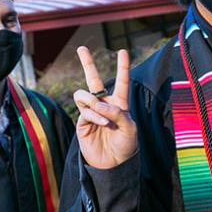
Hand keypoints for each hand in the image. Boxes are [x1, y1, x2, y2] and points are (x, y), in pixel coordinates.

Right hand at [73, 47, 137, 169]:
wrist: (113, 164)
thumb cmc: (125, 145)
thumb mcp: (129, 128)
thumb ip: (117, 113)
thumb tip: (98, 103)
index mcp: (119, 103)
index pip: (121, 82)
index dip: (122, 67)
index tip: (122, 51)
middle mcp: (104, 104)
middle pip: (94, 79)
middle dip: (87, 63)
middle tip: (81, 48)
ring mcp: (91, 112)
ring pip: (84, 94)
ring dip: (93, 100)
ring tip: (101, 112)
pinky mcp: (82, 122)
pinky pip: (84, 110)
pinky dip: (94, 115)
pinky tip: (102, 123)